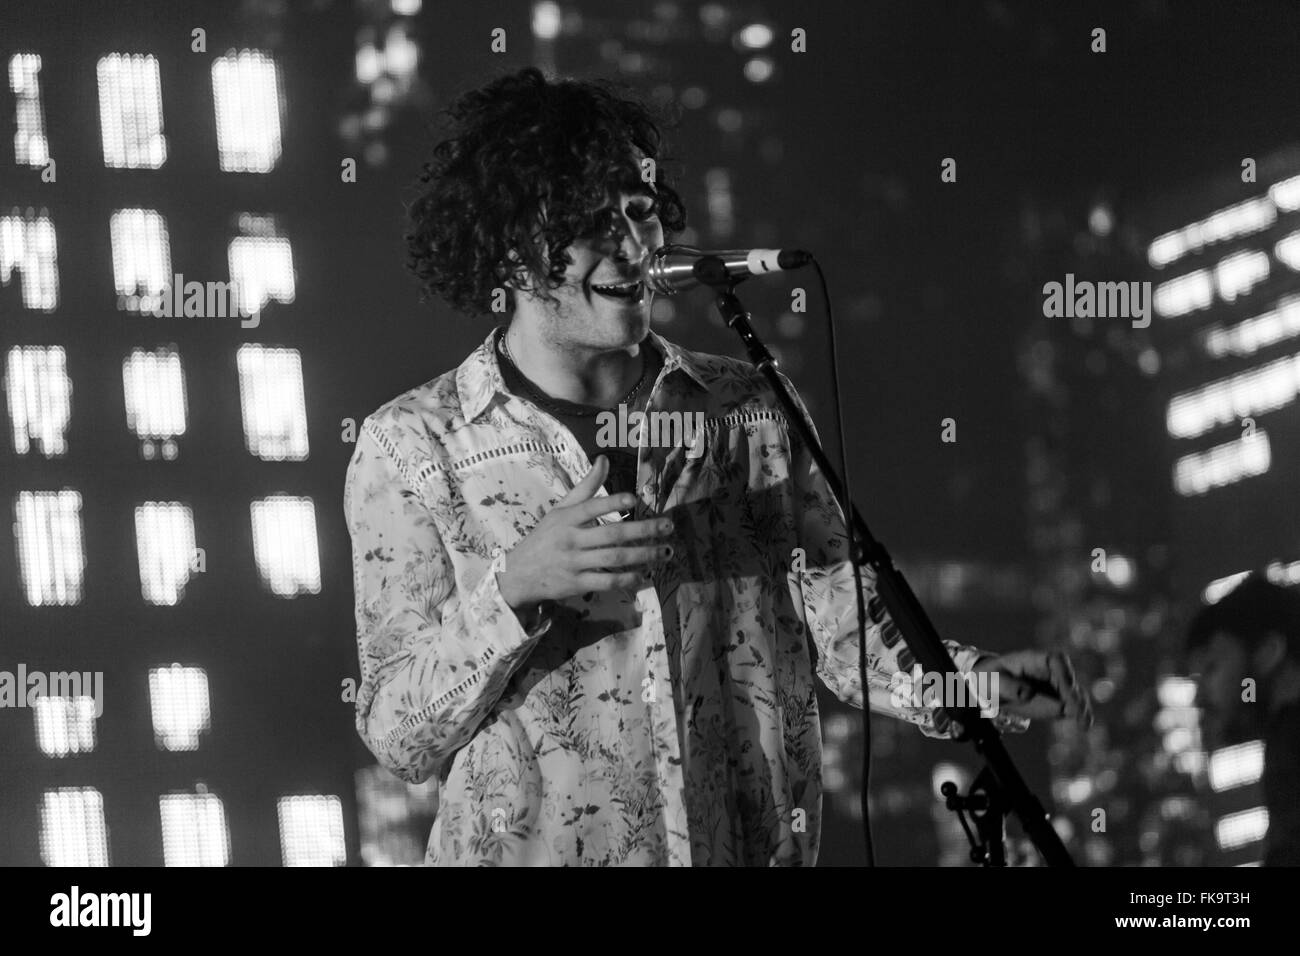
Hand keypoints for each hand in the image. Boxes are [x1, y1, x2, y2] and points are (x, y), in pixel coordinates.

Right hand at [497, 455, 674, 606]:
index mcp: (566, 518)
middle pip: (612, 535)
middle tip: (668, 527)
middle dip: (643, 531)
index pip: (591, 507)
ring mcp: (574, 563)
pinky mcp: (577, 584)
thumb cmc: (545, 537)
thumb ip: (585, 487)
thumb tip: (604, 459)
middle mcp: (570, 539)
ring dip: (643, 555)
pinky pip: (606, 582)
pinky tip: (644, 574)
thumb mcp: (560, 509)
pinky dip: (627, 579)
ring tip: (665, 552)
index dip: (612, 503)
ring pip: (614, 559)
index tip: (634, 500)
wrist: (518, 574)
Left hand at [971, 650, 1093, 726]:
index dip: (1065, 677)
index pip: (1057, 661)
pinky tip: (1084, 725)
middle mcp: (1051, 669)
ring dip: (1082, 708)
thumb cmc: (991, 678)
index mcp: (1035, 658)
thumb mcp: (993, 679)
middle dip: (1075, 697)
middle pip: (1070, 680)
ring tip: (1084, 724)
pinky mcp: (1059, 699)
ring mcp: (1057, 685)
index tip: (1068, 693)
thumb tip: (1028, 694)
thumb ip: (1009, 686)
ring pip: (1076, 694)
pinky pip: (1073, 705)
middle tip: (1077, 715)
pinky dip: (1080, 714)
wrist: (991, 687)